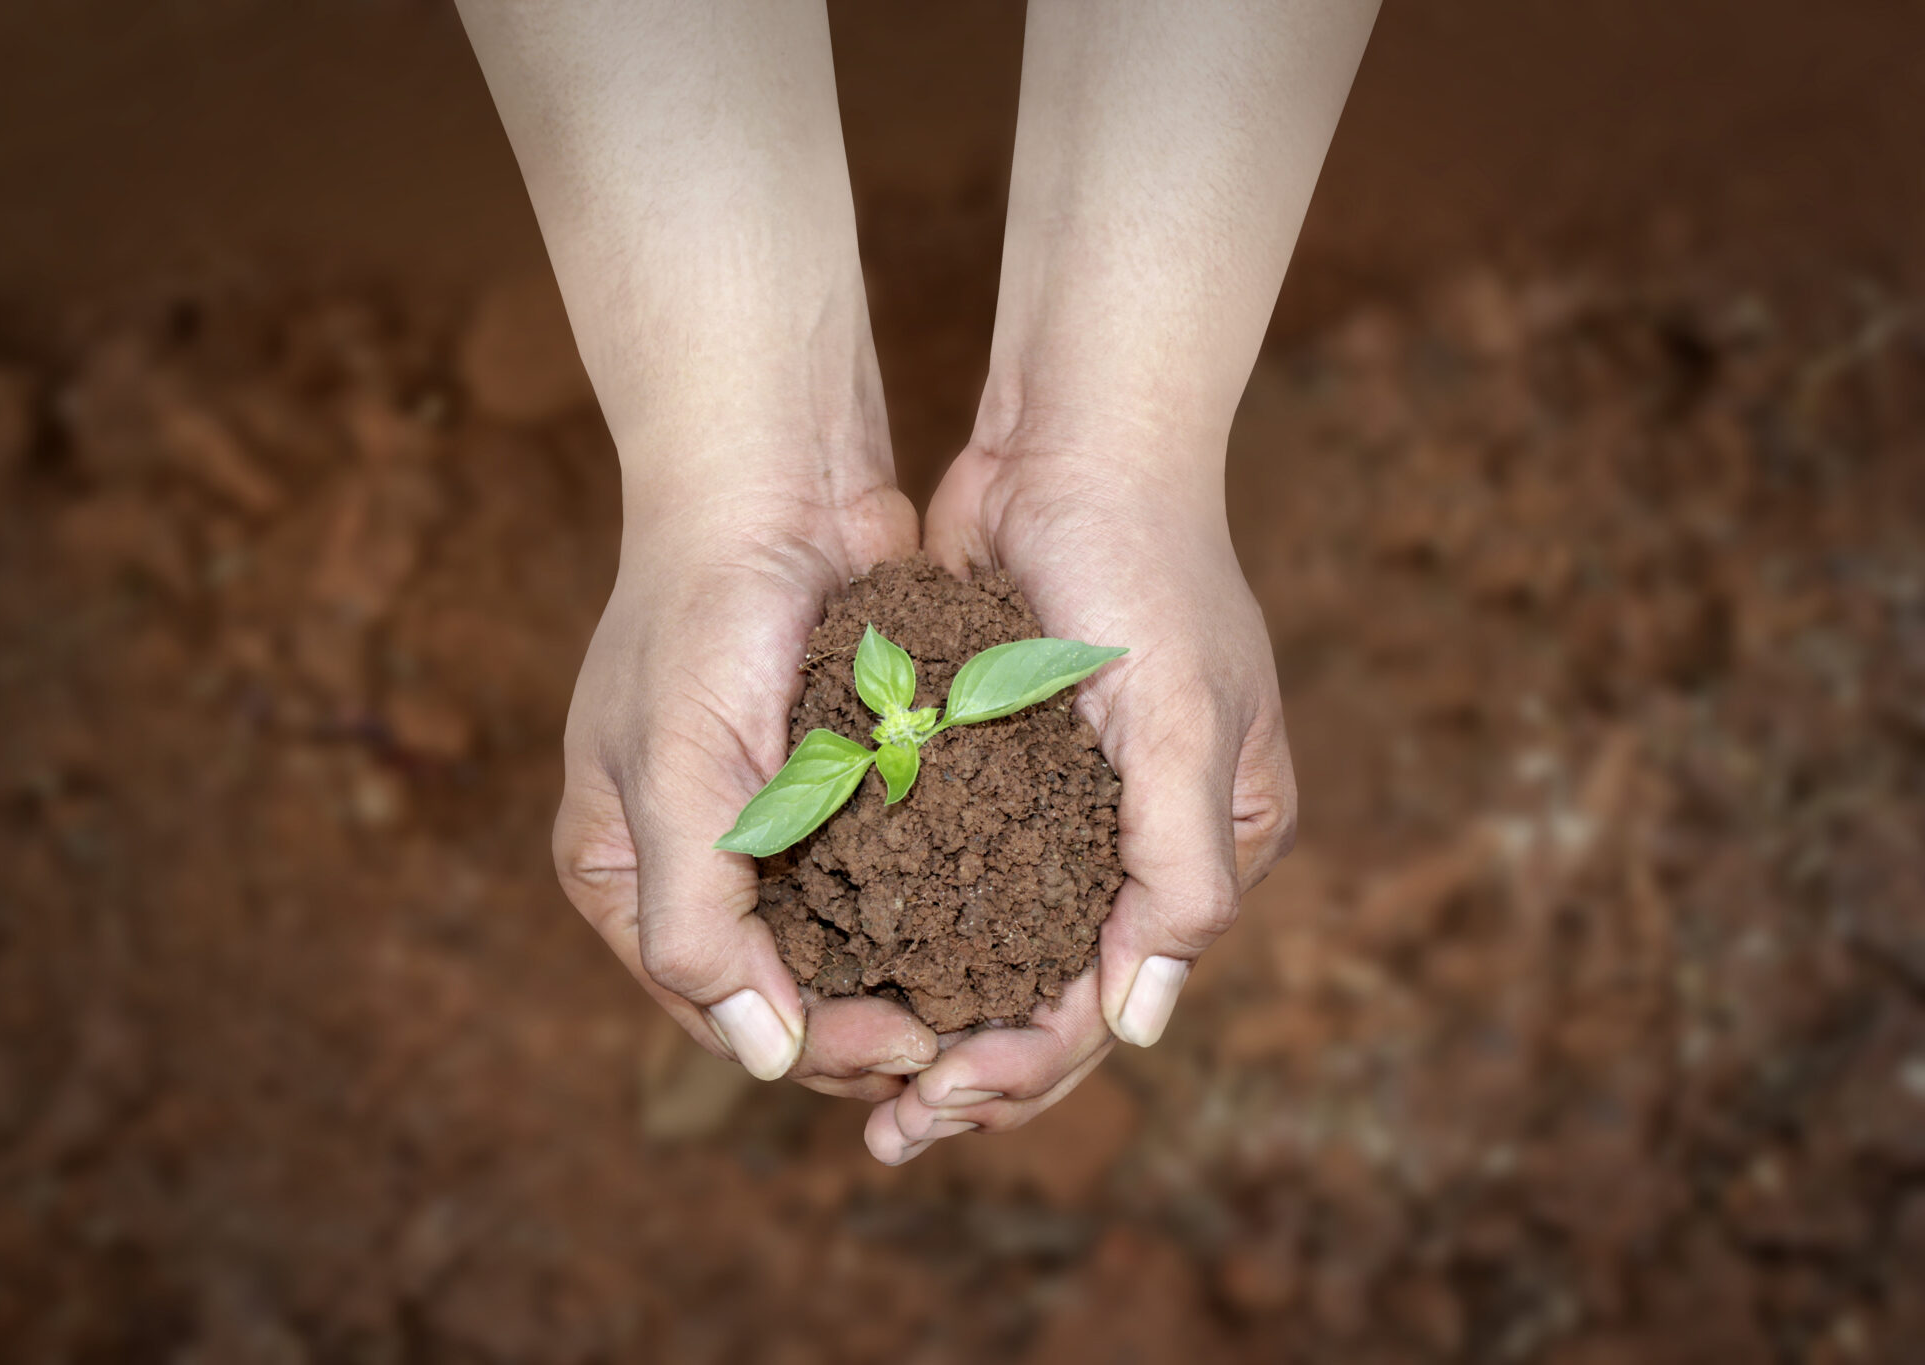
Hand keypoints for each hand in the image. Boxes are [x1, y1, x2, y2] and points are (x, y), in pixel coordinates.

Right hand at [554, 479, 941, 1096]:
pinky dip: (927, 902)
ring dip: (905, 973)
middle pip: (783, 985)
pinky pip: (883, 868)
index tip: (910, 1045)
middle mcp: (690, 858)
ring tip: (987, 997)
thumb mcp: (679, 774)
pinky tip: (994, 923)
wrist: (771, 477)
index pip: (716, 1002)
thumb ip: (699, 919)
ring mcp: (767, 818)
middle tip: (963, 1035)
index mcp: (621, 871)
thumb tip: (762, 1057)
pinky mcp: (837, 777)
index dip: (811, 1045)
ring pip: (843, 937)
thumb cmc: (701, 614)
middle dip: (867, 1021)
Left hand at [863, 429, 1296, 1160]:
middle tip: (882, 1128)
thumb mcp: (1187, 719)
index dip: (1029, 1063)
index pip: (1117, 996)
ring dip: (931, 1016)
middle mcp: (1140, 843)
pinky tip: (839, 969)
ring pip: (992, 951)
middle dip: (971, 1070)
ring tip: (849, 1076)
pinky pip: (948, 878)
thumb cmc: (1147, 568)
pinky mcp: (993, 768)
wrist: (1076, 438)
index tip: (938, 1099)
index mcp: (1211, 848)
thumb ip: (1178, 873)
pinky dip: (905, 932)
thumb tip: (1137, 1029)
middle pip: (1051, 995)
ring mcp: (1064, 810)